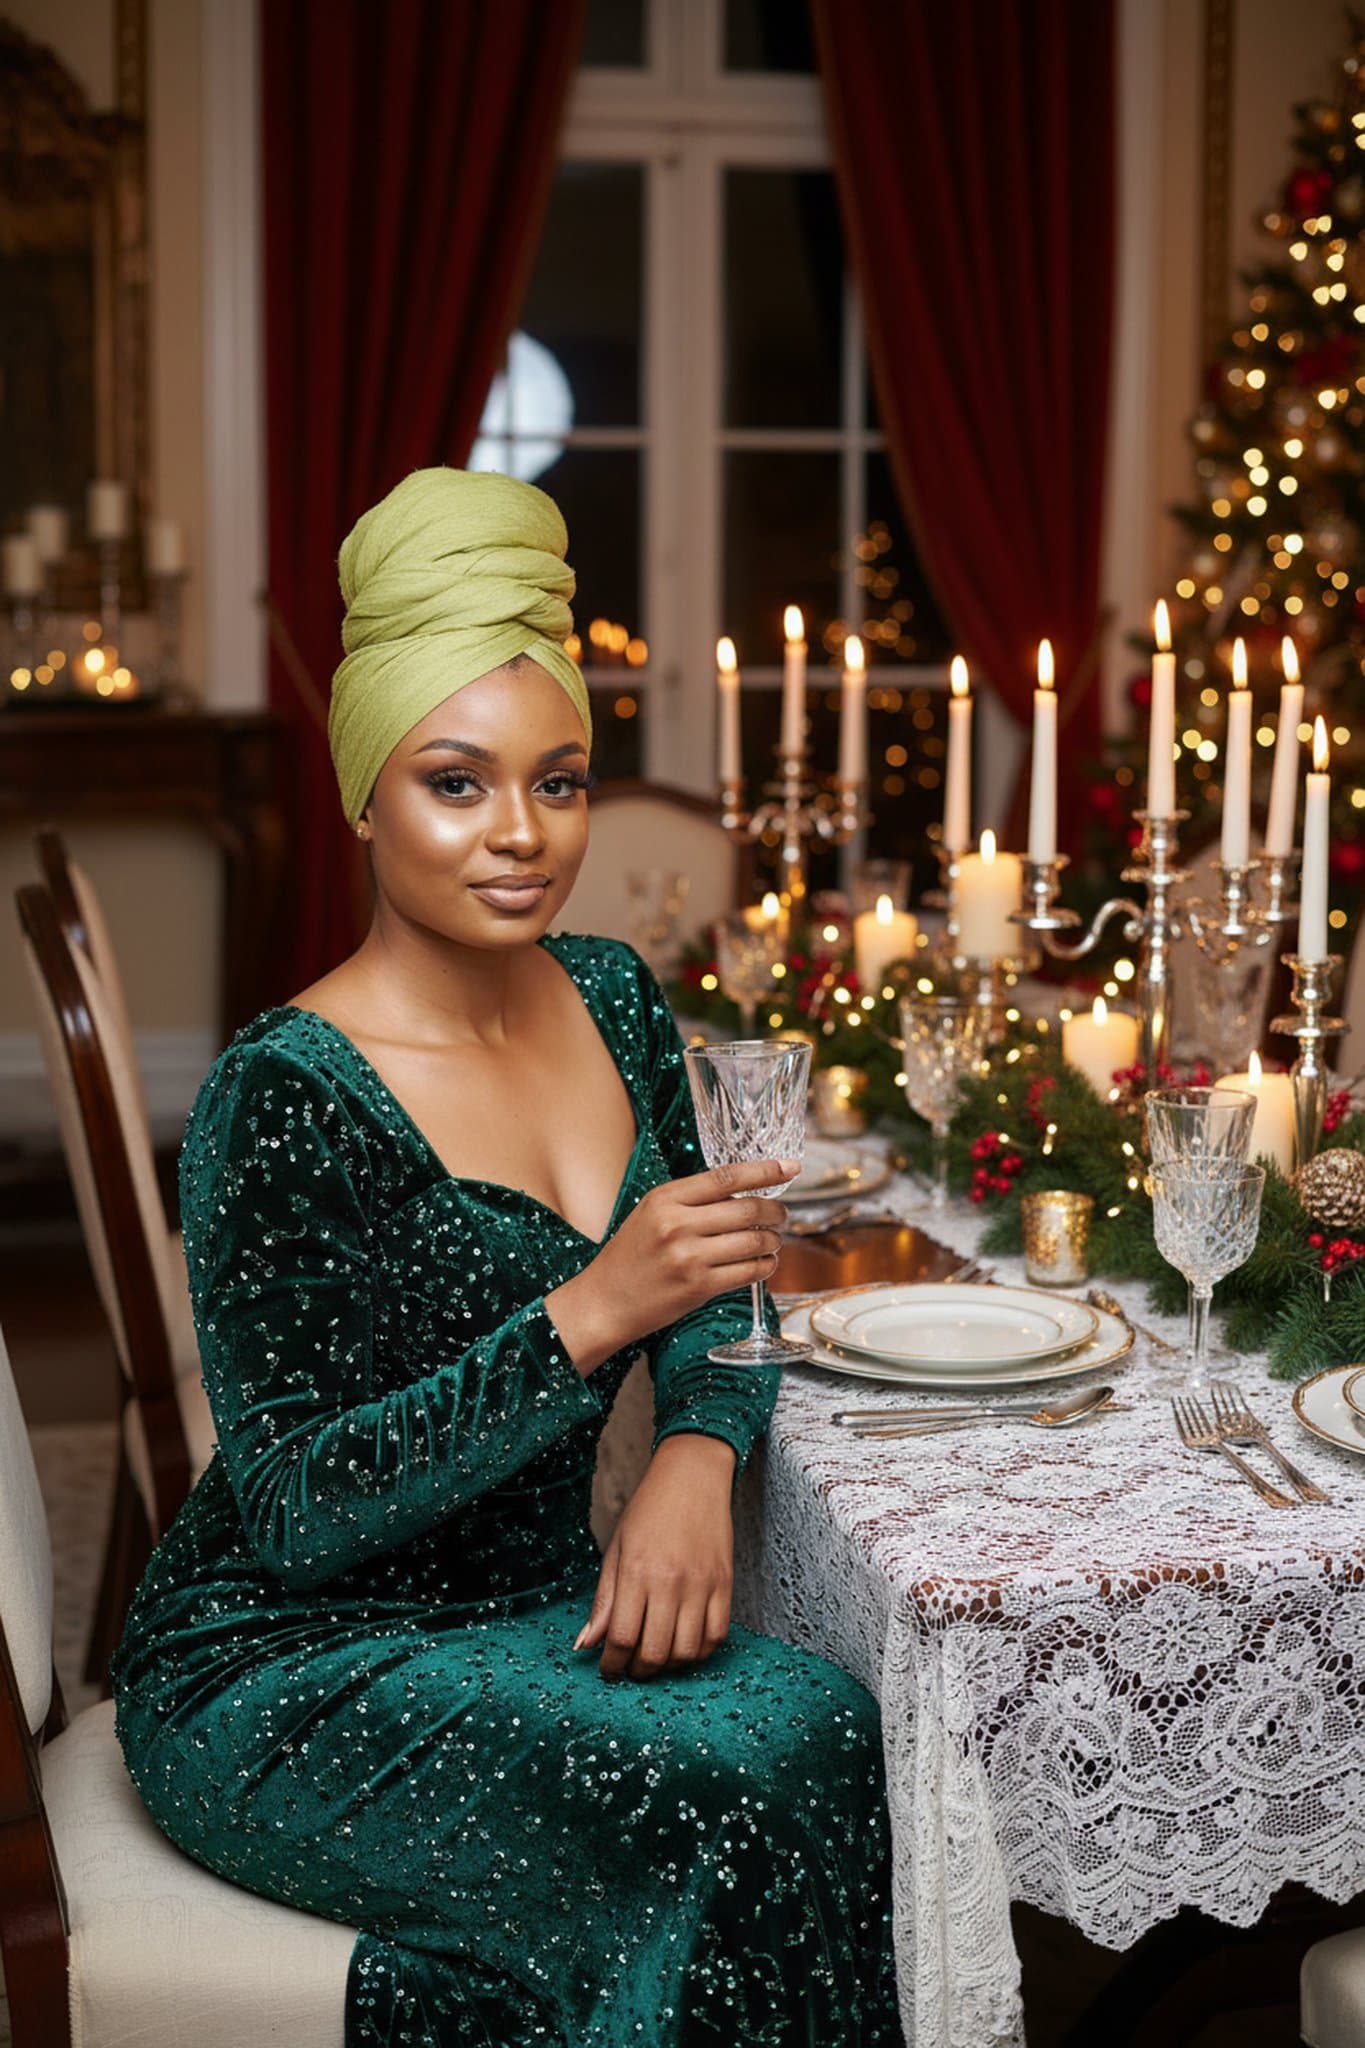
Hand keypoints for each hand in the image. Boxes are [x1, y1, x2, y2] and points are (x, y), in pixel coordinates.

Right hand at [546, 1158, 794, 1372]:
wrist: (605, 1301)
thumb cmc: (630, 1257)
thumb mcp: (651, 1214)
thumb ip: (691, 1201)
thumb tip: (744, 1192)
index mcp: (665, 1199)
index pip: (727, 1176)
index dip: (765, 1170)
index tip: (789, 1168)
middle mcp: (677, 1224)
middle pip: (747, 1208)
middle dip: (775, 1210)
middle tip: (782, 1213)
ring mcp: (689, 1257)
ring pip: (754, 1240)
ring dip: (773, 1240)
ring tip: (773, 1241)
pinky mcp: (699, 1287)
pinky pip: (748, 1271)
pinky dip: (765, 1265)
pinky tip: (764, 1263)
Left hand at [572, 1433, 736, 1678]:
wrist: (692, 1477)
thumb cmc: (649, 1510)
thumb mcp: (617, 1549)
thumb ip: (604, 1600)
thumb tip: (586, 1644)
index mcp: (637, 1571)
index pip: (622, 1637)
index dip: (612, 1663)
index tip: (607, 1668)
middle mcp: (671, 1582)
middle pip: (654, 1653)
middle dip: (637, 1671)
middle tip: (629, 1668)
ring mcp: (702, 1585)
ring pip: (686, 1652)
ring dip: (668, 1666)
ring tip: (655, 1656)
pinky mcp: (725, 1585)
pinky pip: (715, 1637)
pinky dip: (698, 1652)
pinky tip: (683, 1644)